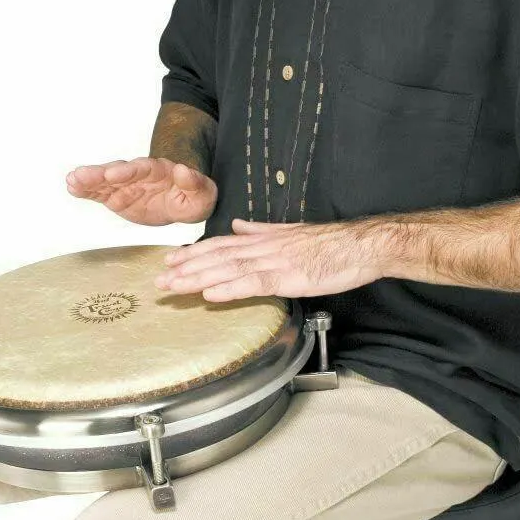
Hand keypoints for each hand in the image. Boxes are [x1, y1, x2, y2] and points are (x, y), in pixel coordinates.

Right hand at [66, 158, 217, 225]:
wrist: (182, 203)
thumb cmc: (194, 198)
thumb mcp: (202, 195)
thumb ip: (194, 183)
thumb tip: (183, 170)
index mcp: (160, 172)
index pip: (142, 169)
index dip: (127, 172)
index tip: (113, 175)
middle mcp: (138, 174)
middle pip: (117, 171)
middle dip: (100, 174)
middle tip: (82, 175)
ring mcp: (125, 185)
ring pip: (104, 180)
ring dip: (88, 180)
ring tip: (72, 180)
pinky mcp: (116, 196)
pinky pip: (99, 192)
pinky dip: (86, 190)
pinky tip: (72, 187)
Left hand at [156, 218, 386, 300]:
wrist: (360, 246)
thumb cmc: (331, 245)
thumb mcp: (291, 231)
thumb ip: (262, 230)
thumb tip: (238, 225)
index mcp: (263, 239)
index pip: (221, 246)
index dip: (194, 253)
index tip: (170, 261)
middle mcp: (263, 248)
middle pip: (217, 257)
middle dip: (186, 268)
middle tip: (159, 280)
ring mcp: (274, 262)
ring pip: (228, 269)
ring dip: (198, 278)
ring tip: (173, 286)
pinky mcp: (288, 277)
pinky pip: (253, 283)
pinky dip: (229, 288)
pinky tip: (210, 294)